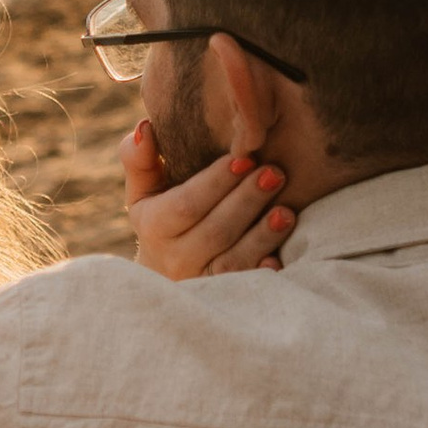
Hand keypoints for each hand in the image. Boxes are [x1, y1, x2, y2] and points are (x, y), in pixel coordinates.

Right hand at [121, 121, 295, 277]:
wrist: (164, 277)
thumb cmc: (162, 217)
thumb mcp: (145, 190)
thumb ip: (140, 158)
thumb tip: (146, 128)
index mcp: (155, 227)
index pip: (186, 204)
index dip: (216, 182)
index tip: (244, 158)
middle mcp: (175, 259)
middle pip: (215, 231)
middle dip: (246, 201)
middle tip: (275, 174)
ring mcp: (201, 283)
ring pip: (233, 262)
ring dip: (262, 236)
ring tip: (287, 212)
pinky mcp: (225, 299)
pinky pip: (246, 288)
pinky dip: (263, 272)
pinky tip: (281, 258)